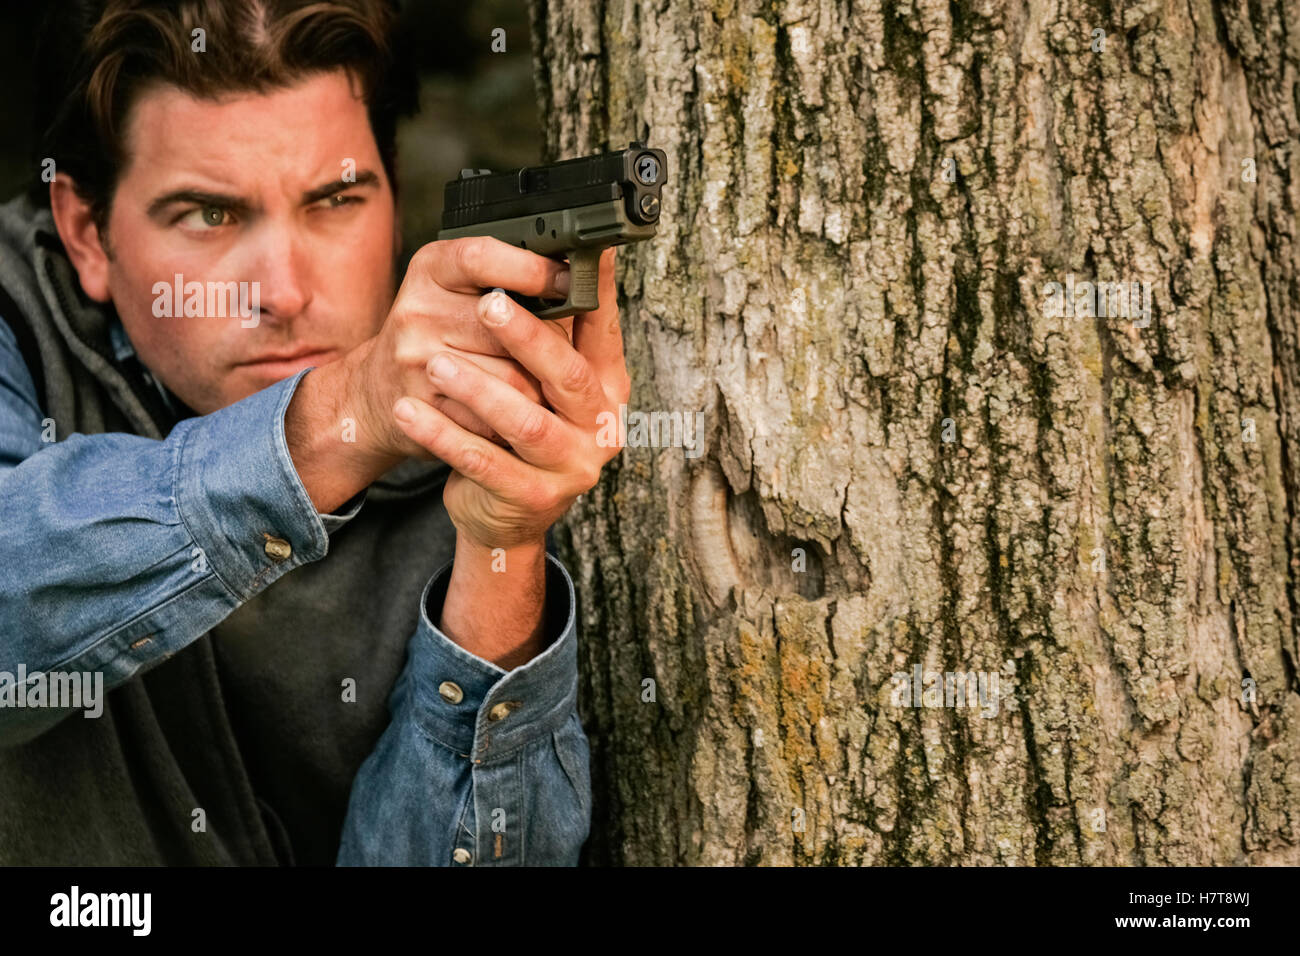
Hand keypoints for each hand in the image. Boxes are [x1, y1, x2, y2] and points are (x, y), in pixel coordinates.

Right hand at [349, 237, 574, 452]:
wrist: (377, 392)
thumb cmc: (436, 334)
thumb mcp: (457, 290)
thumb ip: (506, 278)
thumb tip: (580, 272)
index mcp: (431, 269)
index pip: (482, 258)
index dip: (532, 269)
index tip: (569, 279)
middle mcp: (417, 309)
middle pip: (503, 323)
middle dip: (545, 341)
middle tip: (570, 353)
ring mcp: (416, 359)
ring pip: (508, 376)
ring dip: (540, 388)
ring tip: (553, 391)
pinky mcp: (424, 405)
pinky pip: (492, 416)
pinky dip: (515, 420)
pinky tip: (523, 415)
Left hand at [390, 246, 630, 548]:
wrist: (506, 512)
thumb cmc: (519, 431)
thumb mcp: (543, 383)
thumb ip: (549, 332)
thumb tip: (546, 255)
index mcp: (606, 387)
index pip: (604, 331)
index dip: (593, 292)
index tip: (573, 253)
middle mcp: (599, 426)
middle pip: (567, 376)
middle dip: (526, 337)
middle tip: (486, 305)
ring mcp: (571, 466)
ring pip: (526, 423)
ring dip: (479, 390)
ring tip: (437, 362)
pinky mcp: (532, 496)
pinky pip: (482, 461)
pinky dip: (444, 435)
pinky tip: (411, 410)